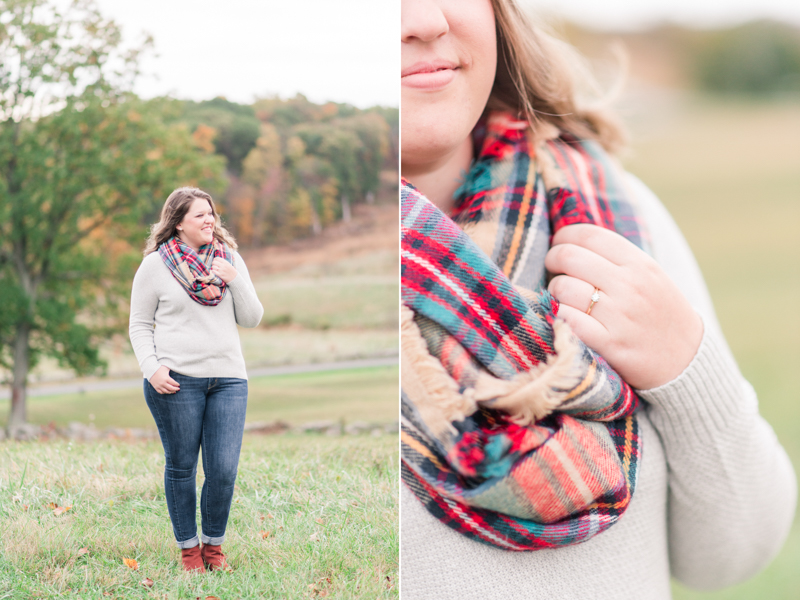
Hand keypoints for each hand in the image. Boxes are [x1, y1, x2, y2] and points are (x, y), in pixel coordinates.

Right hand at [149, 365, 179, 393]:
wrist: (150, 370)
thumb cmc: (159, 368)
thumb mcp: (166, 368)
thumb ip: (172, 369)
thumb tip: (178, 368)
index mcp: (166, 378)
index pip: (174, 383)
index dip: (177, 385)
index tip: (179, 385)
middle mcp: (163, 383)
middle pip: (171, 388)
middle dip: (176, 389)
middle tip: (178, 389)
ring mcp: (159, 386)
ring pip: (166, 391)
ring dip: (171, 392)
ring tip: (174, 391)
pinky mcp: (155, 387)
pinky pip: (161, 392)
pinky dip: (165, 392)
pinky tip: (167, 391)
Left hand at [211, 257, 237, 282]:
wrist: (235, 278)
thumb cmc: (232, 271)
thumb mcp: (229, 265)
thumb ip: (224, 262)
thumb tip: (217, 260)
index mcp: (226, 263)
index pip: (217, 258)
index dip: (215, 259)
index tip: (215, 261)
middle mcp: (223, 266)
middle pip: (214, 262)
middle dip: (213, 263)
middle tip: (214, 265)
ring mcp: (222, 270)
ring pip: (213, 267)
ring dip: (213, 267)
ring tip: (215, 269)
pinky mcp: (220, 275)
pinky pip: (214, 271)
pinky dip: (213, 271)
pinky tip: (214, 271)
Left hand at [544, 224, 702, 389]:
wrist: (688, 362)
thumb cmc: (660, 314)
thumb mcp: (651, 276)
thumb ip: (617, 258)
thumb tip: (571, 241)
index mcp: (640, 264)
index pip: (588, 235)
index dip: (564, 236)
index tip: (558, 244)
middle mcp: (630, 285)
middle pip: (568, 256)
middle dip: (552, 260)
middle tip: (553, 270)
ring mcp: (620, 315)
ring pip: (562, 287)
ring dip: (553, 291)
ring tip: (562, 298)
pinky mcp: (610, 343)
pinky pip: (566, 319)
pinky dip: (557, 316)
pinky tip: (564, 318)